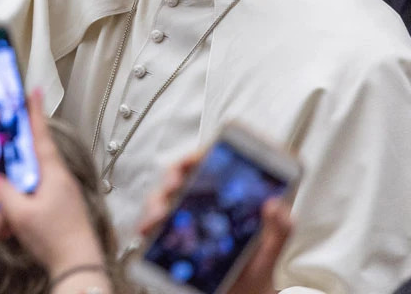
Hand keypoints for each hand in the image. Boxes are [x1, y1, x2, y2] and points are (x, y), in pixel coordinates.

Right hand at [0, 90, 106, 278]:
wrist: (78, 265)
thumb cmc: (56, 239)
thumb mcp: (20, 213)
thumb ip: (2, 191)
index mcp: (53, 174)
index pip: (41, 135)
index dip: (35, 112)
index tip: (34, 91)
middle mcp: (60, 179)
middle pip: (40, 148)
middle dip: (26, 132)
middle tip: (13, 116)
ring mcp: (62, 192)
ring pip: (40, 166)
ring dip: (25, 155)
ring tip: (8, 149)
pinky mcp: (61, 205)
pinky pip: (41, 181)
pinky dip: (28, 175)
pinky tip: (17, 184)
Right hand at [139, 153, 292, 293]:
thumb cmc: (254, 274)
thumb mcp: (270, 251)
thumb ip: (279, 229)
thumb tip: (275, 205)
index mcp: (230, 201)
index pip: (214, 165)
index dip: (206, 153)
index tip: (201, 153)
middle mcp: (203, 206)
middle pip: (184, 177)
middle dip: (175, 174)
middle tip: (176, 182)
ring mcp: (185, 221)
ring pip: (163, 199)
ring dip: (157, 201)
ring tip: (160, 212)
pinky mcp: (170, 238)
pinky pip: (154, 227)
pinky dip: (147, 225)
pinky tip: (148, 230)